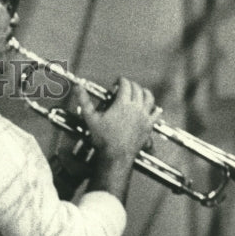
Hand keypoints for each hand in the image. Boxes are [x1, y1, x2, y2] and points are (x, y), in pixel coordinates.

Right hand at [78, 78, 159, 200]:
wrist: (116, 155)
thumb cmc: (103, 138)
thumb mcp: (90, 118)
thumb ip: (84, 101)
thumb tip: (78, 87)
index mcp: (123, 103)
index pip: (126, 84)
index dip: (121, 80)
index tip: (117, 82)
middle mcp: (136, 107)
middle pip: (137, 89)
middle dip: (131, 85)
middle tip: (125, 87)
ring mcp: (144, 116)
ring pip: (149, 97)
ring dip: (144, 92)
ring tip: (140, 91)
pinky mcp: (148, 125)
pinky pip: (156, 112)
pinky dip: (154, 107)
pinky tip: (152, 107)